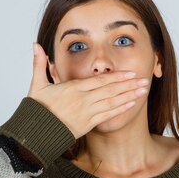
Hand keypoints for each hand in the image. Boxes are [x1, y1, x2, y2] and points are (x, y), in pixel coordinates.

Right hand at [26, 42, 149, 139]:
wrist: (34, 133)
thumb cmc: (37, 109)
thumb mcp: (37, 85)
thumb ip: (39, 63)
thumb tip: (35, 44)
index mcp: (72, 88)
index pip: (99, 81)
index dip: (116, 77)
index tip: (130, 73)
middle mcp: (82, 100)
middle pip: (110, 91)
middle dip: (128, 85)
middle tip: (144, 80)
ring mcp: (86, 113)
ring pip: (112, 103)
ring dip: (129, 96)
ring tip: (143, 91)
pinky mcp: (87, 125)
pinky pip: (107, 116)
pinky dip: (120, 110)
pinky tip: (131, 104)